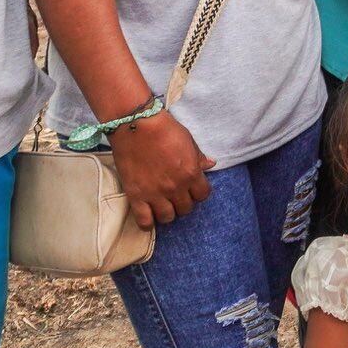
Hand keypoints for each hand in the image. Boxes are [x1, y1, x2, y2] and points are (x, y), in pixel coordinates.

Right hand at [108, 109, 214, 228]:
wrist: (136, 125)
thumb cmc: (164, 129)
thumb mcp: (188, 140)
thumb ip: (199, 157)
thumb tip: (211, 164)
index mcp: (191, 173)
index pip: (203, 195)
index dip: (198, 192)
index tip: (191, 188)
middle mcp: (176, 187)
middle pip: (186, 209)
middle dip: (182, 202)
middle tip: (175, 195)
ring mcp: (156, 193)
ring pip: (168, 217)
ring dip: (166, 212)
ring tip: (161, 204)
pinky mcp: (136, 196)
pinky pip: (145, 221)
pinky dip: (147, 222)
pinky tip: (148, 214)